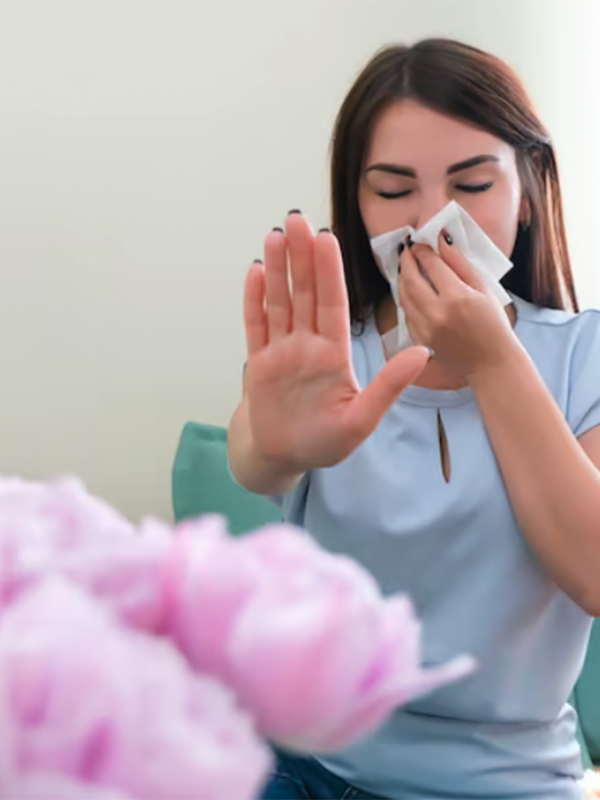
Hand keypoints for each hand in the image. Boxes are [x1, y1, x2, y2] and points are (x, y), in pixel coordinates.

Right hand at [243, 213, 429, 472]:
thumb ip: (388, 386)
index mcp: (334, 353)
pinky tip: (256, 271)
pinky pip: (255, 324)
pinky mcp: (257, 362)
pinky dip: (254, 299)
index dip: (329, 271)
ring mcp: (281, 351)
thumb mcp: (361, 419)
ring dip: (278, 269)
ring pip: (280, 301)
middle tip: (298, 219)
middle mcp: (307, 345)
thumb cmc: (324, 442)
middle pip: (304, 293)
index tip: (328, 239)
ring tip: (276, 234)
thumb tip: (423, 353)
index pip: (332, 304)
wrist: (283, 458)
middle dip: (302, 257)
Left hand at [398, 232, 522, 379]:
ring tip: (407, 268)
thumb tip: (441, 240)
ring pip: (403, 297)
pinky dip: (406, 300)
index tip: (419, 242)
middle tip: (407, 251)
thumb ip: (459, 263)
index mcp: (457, 297)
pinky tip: (412, 291)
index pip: (431, 265)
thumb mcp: (482, 289)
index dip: (422, 250)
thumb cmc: (493, 324)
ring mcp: (425, 329)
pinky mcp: (420, 341)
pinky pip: (406, 314)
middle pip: (410, 280)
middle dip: (406, 261)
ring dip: (402, 279)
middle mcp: (437, 313)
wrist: (491, 362)